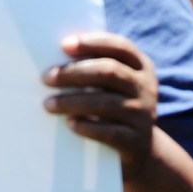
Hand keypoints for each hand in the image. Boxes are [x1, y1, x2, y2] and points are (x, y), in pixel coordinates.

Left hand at [44, 32, 158, 168]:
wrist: (139, 148)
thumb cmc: (115, 106)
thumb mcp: (114, 85)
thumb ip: (96, 68)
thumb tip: (56, 59)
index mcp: (141, 66)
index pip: (120, 46)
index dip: (92, 43)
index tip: (64, 45)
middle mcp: (146, 87)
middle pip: (109, 72)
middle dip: (74, 73)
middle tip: (46, 78)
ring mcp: (144, 114)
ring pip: (106, 103)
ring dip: (72, 102)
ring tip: (48, 104)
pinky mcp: (136, 140)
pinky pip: (109, 132)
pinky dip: (87, 126)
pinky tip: (69, 123)